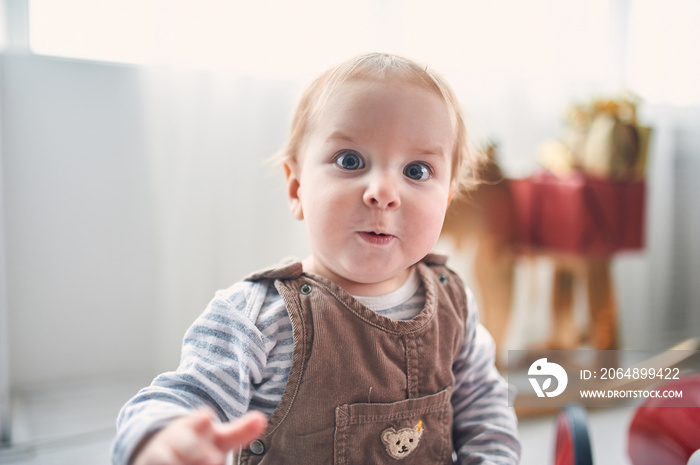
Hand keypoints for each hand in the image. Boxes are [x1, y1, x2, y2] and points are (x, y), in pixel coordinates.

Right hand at [132, 409, 267, 464]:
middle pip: (184, 443)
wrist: (159, 448)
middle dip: (195, 451)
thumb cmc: (196, 444)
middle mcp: (175, 438)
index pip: (198, 420)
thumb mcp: (218, 438)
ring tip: (205, 461)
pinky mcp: (148, 463)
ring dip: (178, 462)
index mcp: (194, 425)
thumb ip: (240, 431)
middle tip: (211, 459)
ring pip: (165, 458)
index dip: (201, 420)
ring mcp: (159, 454)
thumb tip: (262, 420)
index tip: (206, 419)